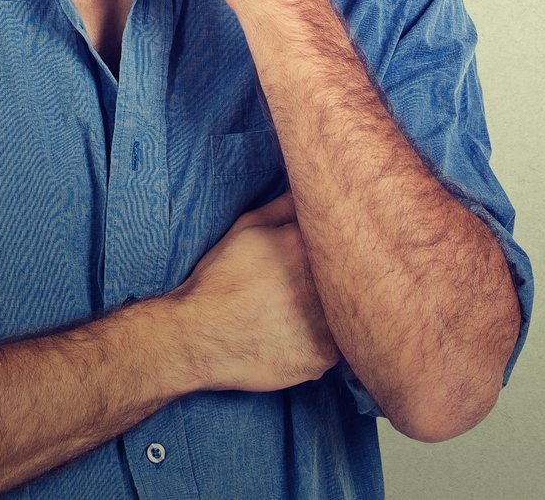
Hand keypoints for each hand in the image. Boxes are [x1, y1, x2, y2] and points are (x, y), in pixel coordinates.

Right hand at [169, 192, 339, 392]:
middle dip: (341, 283)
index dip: (338, 251)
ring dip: (334, 315)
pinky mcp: (322, 355)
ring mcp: (325, 321)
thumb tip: (314, 189)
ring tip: (299, 318)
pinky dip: (321, 345)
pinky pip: (338, 348)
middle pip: (350, 277)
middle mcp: (321, 282)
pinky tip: (294, 340)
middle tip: (310, 293)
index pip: (345, 240)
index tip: (323, 263)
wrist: (194, 336)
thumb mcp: (246, 229)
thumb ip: (285, 207)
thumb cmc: (218, 280)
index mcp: (307, 246)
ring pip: (348, 314)